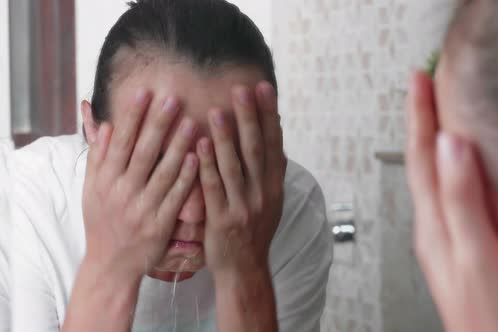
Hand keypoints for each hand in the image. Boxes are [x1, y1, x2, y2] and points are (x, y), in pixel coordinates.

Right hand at [82, 91, 198, 280]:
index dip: (132, 116)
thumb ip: (99, 158)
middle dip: (157, 124)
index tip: (145, 92)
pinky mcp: (160, 224)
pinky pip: (175, 197)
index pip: (119, 142)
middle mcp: (122, 192)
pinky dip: (186, 177)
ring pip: (162, 172)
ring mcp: (142, 209)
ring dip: (177, 146)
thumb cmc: (103, 222)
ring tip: (191, 122)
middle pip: (141, 152)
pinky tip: (197, 158)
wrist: (111, 264)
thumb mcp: (93, 190)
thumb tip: (107, 126)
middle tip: (173, 98)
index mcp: (105, 181)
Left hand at [197, 82, 286, 276]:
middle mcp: (262, 193)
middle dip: (249, 117)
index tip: (263, 88)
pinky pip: (214, 188)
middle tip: (241, 89)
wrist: (245, 268)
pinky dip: (206, 166)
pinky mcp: (222, 219)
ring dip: (226, 138)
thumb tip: (274, 132)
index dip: (269, 115)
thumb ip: (270, 168)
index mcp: (274, 185)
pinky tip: (198, 145)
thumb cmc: (254, 228)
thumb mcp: (271, 198)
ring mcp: (243, 206)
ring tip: (216, 110)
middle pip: (255, 149)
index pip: (273, 143)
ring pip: (234, 166)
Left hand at [406, 72, 497, 331]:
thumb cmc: (495, 321)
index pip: (422, 157)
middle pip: (421, 165)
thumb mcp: (478, 255)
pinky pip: (447, 199)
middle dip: (421, 124)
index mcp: (436, 225)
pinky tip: (456, 174)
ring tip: (433, 120)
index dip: (420, 116)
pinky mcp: (464, 252)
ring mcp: (446, 242)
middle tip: (421, 91)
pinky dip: (448, 173)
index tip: (418, 82)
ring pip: (432, 180)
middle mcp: (434, 231)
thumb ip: (461, 200)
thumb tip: (449, 145)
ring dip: (431, 146)